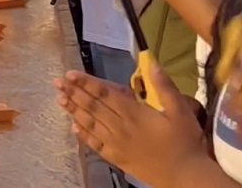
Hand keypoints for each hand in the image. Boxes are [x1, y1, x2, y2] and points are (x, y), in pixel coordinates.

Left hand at [54, 66, 206, 186]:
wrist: (185, 176)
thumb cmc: (184, 141)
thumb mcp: (181, 111)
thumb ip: (165, 87)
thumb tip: (153, 63)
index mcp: (134, 113)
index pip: (104, 93)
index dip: (86, 82)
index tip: (70, 73)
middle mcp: (120, 127)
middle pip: (92, 106)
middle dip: (73, 92)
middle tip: (56, 82)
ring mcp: (116, 143)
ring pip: (90, 124)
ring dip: (73, 110)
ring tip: (59, 99)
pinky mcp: (116, 158)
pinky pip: (95, 144)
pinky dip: (83, 135)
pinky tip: (73, 127)